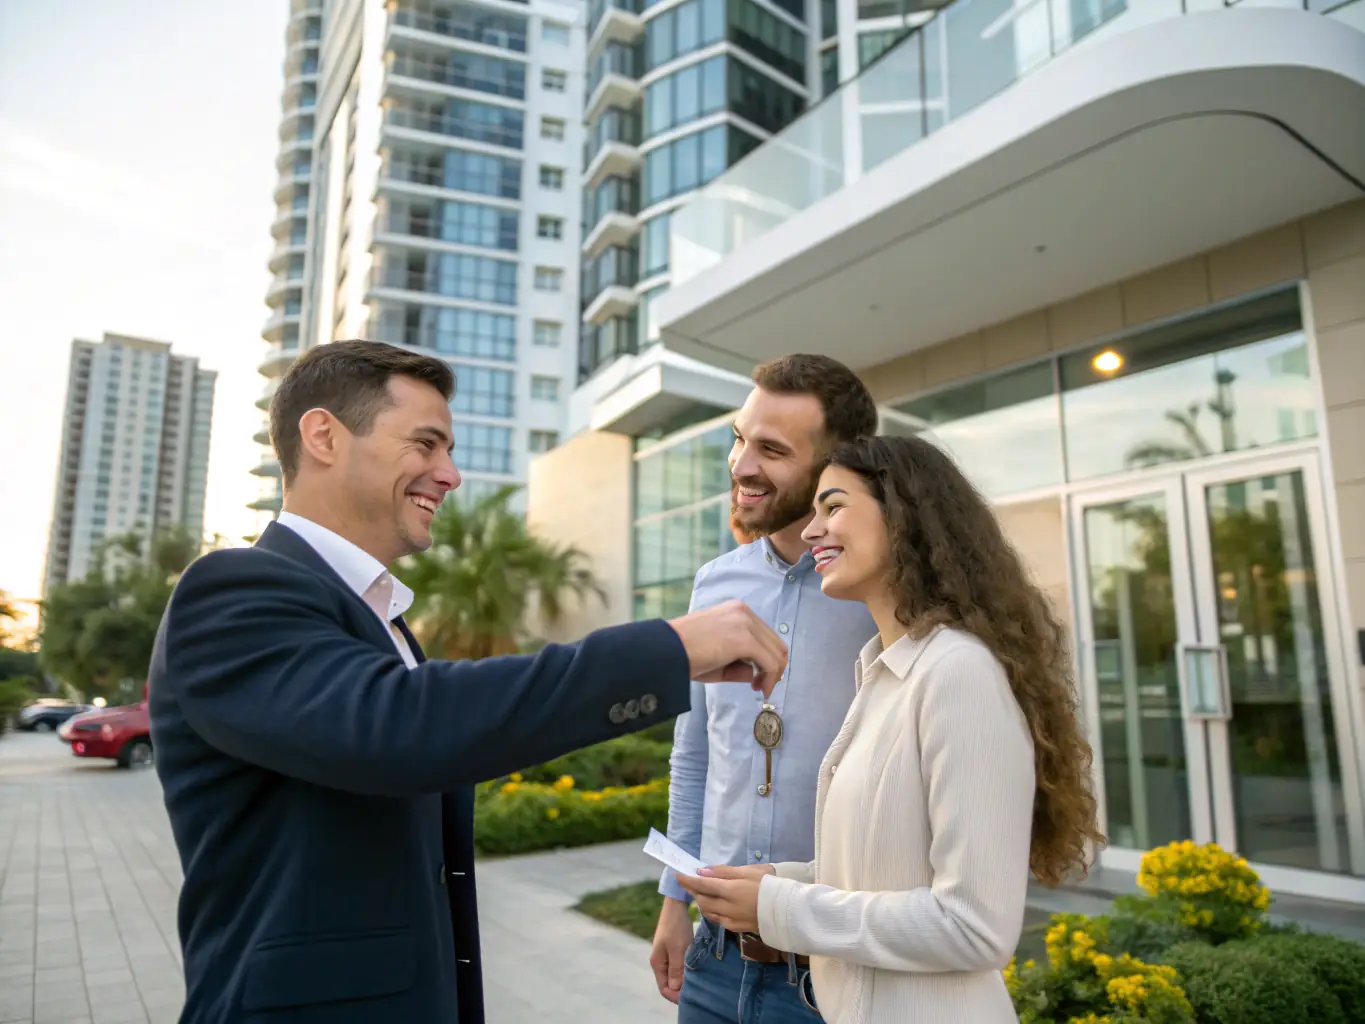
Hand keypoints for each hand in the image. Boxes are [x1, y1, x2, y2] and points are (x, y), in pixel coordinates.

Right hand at [650, 897, 693, 1003]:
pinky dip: (687, 970)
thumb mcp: (677, 949)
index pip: (664, 988)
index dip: (676, 996)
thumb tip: (675, 988)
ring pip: (676, 975)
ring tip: (699, 982)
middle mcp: (660, 961)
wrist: (677, 904)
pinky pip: (680, 965)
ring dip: (685, 979)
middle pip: (670, 983)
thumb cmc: (676, 927)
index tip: (691, 998)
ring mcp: (667, 955)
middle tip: (698, 991)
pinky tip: (697, 969)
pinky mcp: (675, 948)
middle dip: (682, 989)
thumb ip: (676, 969)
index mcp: (658, 963)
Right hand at [668, 600, 787, 696]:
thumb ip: (740, 661)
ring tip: (760, 688)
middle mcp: (744, 612)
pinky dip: (769, 678)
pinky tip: (760, 688)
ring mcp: (745, 624)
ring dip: (772, 675)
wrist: (666, 650)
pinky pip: (769, 662)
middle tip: (763, 686)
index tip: (758, 677)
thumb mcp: (719, 655)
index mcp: (736, 610)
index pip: (765, 634)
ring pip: (776, 653)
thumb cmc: (685, 654)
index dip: (768, 658)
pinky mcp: (744, 639)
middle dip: (774, 668)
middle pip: (776, 643)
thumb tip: (756, 673)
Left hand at [676, 864, 771, 933]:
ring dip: (701, 901)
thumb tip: (703, 871)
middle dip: (694, 891)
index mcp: (730, 889)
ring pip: (708, 911)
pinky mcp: (736, 928)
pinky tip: (714, 905)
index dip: (688, 880)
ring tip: (702, 893)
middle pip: (702, 899)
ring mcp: (731, 919)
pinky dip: (711, 911)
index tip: (678, 875)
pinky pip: (717, 920)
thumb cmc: (769, 884)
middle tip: (690, 883)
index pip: (702, 884)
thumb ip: (724, 872)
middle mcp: (727, 907)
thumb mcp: (748, 871)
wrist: (787, 909)